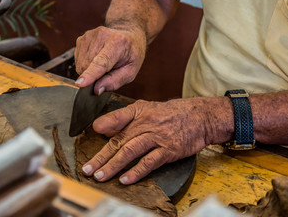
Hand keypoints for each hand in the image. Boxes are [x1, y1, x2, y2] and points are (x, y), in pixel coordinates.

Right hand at [74, 26, 146, 94]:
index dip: (90, 74)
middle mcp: (101, 36)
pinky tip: (96, 60)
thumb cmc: (130, 54)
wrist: (128, 35)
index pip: (101, 62)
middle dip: (94, 76)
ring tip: (103, 65)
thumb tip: (96, 90)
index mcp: (118, 43)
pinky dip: (86, 65)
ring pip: (80, 64)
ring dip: (89, 70)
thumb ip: (115, 81)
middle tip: (107, 71)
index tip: (80, 84)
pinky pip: (78, 60)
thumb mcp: (131, 71)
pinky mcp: (82, 38)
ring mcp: (89, 35)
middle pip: (88, 66)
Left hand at [81, 98, 226, 184]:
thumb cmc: (171, 113)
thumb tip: (102, 128)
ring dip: (114, 165)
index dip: (102, 126)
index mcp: (138, 112)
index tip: (89, 136)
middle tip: (88, 169)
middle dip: (101, 157)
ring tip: (101, 176)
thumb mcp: (147, 108)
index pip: (116, 119)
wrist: (199, 117)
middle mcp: (145, 124)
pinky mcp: (168, 150)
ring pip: (130, 152)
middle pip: (119, 141)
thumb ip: (124, 117)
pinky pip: (149, 162)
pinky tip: (125, 180)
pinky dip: (136, 172)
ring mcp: (156, 138)